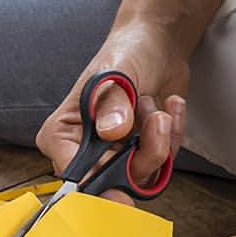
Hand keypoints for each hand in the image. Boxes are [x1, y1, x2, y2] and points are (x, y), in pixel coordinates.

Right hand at [36, 20, 187, 199]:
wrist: (157, 46)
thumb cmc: (127, 53)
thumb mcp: (117, 72)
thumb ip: (112, 103)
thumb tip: (111, 132)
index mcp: (63, 135)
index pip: (74, 174)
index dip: (97, 185)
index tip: (119, 190)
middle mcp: (85, 152)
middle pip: (111, 183)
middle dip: (143, 154)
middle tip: (156, 121)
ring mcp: (115, 158)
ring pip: (141, 176)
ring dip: (159, 139)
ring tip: (155, 106)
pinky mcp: (141, 158)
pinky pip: (163, 166)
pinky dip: (172, 136)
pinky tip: (168, 108)